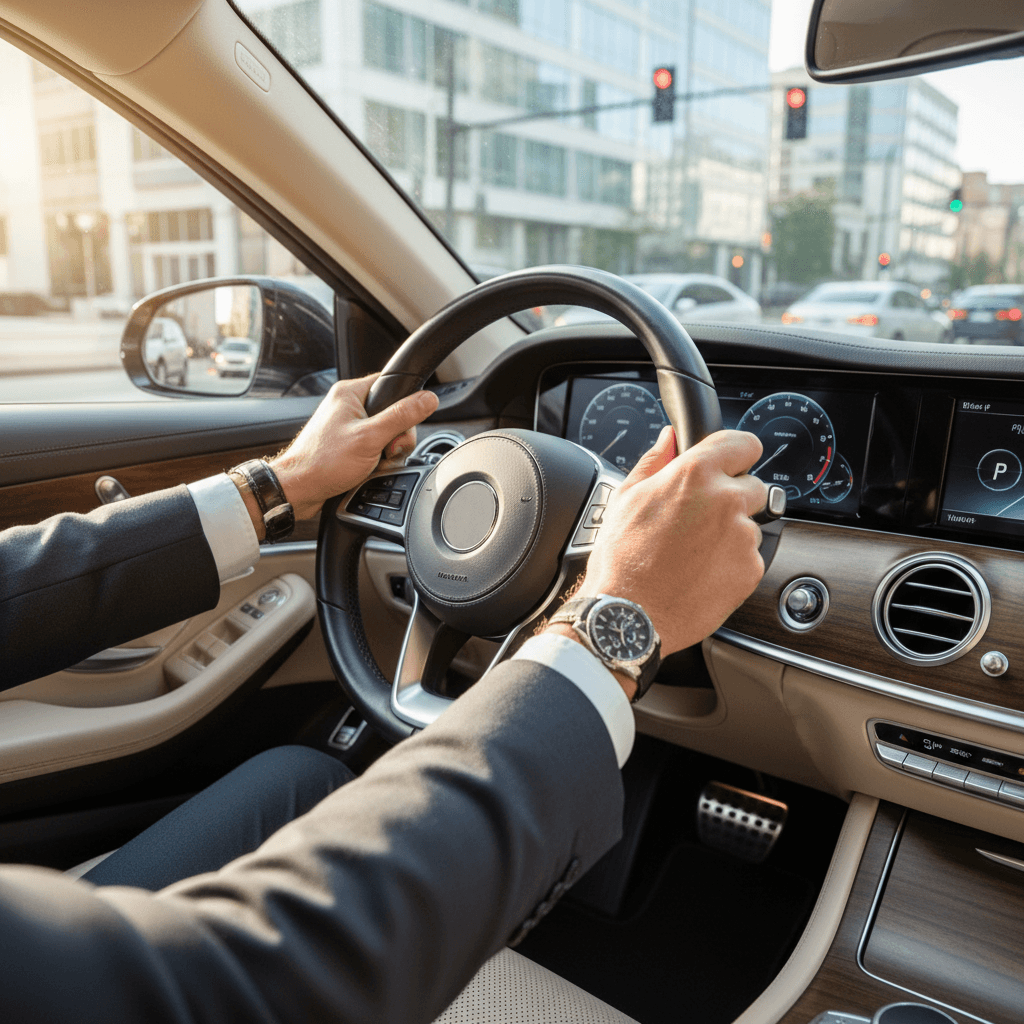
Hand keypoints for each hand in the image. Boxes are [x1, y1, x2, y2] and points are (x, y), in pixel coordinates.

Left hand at [269, 374, 438, 520]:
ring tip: (374, 463)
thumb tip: (427, 399)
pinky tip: (369, 469)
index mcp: (350, 393)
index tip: (401, 425)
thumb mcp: (370, 437)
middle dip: (395, 437)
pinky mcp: (348, 444)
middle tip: (386, 450)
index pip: (391, 384)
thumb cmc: (322, 462)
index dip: (404, 405)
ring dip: (387, 452)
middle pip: (393, 413)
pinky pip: (374, 447)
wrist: (299, 490)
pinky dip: (377, 460)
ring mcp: (348, 426)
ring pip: (386, 434)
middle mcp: (348, 406)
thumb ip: (401, 416)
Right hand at [556, 426, 766, 659]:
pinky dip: (731, 564)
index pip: (743, 443)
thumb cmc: (621, 559)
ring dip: (730, 534)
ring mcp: (742, 536)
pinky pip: (749, 558)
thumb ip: (655, 461)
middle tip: (698, 520)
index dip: (735, 454)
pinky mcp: (751, 569)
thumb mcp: (626, 497)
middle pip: (753, 486)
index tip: (731, 463)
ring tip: (692, 553)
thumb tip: (668, 438)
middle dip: (732, 498)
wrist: (629, 613)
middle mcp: (725, 500)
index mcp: (695, 474)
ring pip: (750, 525)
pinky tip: (700, 572)